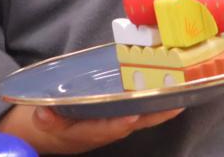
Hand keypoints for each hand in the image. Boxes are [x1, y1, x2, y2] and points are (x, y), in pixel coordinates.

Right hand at [0, 104, 182, 153]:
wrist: (56, 133)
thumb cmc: (53, 125)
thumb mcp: (45, 123)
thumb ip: (46, 119)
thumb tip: (42, 114)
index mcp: (90, 131)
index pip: (108, 128)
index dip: (119, 124)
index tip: (131, 117)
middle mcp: (109, 128)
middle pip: (136, 123)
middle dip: (155, 114)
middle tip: (175, 103)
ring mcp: (117, 121)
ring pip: (143, 115)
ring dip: (161, 107)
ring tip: (181, 94)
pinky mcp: (122, 113)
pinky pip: (142, 108)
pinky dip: (156, 101)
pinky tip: (171, 89)